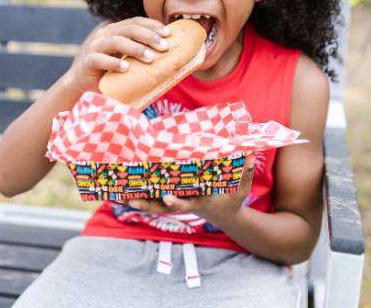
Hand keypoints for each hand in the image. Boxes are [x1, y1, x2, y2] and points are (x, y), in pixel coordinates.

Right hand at [65, 17, 170, 92]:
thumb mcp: (130, 60)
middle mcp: (105, 35)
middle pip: (129, 29)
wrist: (86, 86)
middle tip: (164, 47)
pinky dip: (114, 62)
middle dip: (149, 36)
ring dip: (135, 48)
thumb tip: (172, 55)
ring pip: (116, 41)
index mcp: (116, 31)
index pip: (136, 21)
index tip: (168, 33)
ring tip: (150, 58)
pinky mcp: (88, 62)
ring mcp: (95, 47)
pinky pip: (100, 59)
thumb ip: (143, 54)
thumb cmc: (114, 72)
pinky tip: (126, 68)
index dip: (152, 25)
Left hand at [127, 155, 255, 225]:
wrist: (224, 215)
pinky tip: (124, 190)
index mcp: (199, 202)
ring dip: (139, 201)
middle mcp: (185, 203)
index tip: (167, 195)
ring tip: (119, 196)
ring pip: (155, 205)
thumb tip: (250, 155)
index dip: (177, 200)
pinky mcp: (173, 199)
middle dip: (148, 204)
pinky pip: (155, 199)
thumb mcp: (241, 189)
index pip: (186, 203)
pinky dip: (142, 196)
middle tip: (132, 200)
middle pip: (163, 208)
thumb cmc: (232, 200)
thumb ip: (246, 173)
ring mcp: (178, 202)